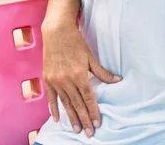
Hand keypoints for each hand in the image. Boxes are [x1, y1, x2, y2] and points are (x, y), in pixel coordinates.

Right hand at [42, 19, 121, 137]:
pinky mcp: (47, 79)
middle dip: (84, 119)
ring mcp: (56, 80)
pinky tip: (57, 118)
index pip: (88, 98)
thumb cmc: (75, 42)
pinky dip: (54, 108)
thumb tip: (117, 81)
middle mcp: (66, 80)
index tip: (97, 123)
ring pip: (65, 103)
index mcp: (79, 75)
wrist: (56, 31)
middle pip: (77, 104)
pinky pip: (51, 97)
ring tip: (76, 129)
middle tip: (88, 133)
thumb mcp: (90, 56)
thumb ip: (102, 72)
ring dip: (71, 117)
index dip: (93, 111)